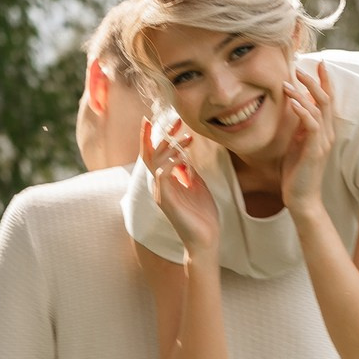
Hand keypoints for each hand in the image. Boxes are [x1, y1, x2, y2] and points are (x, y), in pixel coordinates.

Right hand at [142, 117, 218, 254]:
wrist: (206, 238)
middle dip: (162, 135)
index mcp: (166, 180)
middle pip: (152, 154)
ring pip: (156, 163)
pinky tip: (179, 158)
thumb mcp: (196, 185)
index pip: (156, 154)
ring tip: (186, 139)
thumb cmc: (202, 214)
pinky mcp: (166, 201)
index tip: (168, 120)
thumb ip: (188, 170)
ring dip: (170, 148)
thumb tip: (184, 155)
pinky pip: (162, 178)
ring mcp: (160, 193)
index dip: (157, 136)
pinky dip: (168, 165)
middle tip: (176, 121)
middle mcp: (159, 185)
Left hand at [280, 60, 336, 215]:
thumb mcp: (297, 144)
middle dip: (314, 81)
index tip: (318, 64)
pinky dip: (302, 111)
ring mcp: (322, 142)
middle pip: (326, 100)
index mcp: (324, 131)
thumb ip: (300, 127)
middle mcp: (327, 134)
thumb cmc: (296, 173)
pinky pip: (311, 125)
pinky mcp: (315, 150)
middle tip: (301, 66)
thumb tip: (296, 108)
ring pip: (319, 109)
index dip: (324, 82)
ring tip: (288, 82)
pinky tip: (292, 102)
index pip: (327, 101)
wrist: (301, 199)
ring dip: (303, 93)